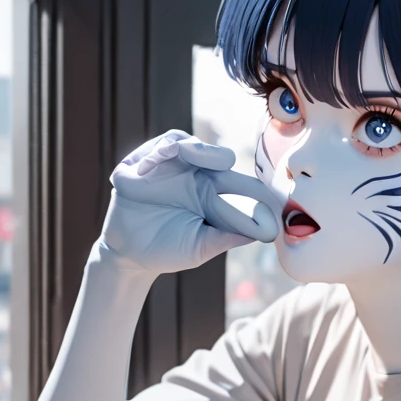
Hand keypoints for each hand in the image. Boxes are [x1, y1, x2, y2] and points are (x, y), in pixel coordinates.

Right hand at [100, 130, 281, 275]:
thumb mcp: (200, 248)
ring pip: (188, 144)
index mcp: (214, 196)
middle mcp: (196, 177)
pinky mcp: (146, 164)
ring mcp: (172, 168)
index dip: (256, 188)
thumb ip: (225, 238)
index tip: (270, 196)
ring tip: (185, 152)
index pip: (242, 186)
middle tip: (226, 163)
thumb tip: (260, 234)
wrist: (130, 256)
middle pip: (218, 156)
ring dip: (190, 146)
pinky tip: (149, 167)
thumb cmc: (168, 252)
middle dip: (220, 155)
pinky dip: (156, 152)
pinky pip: (157, 148)